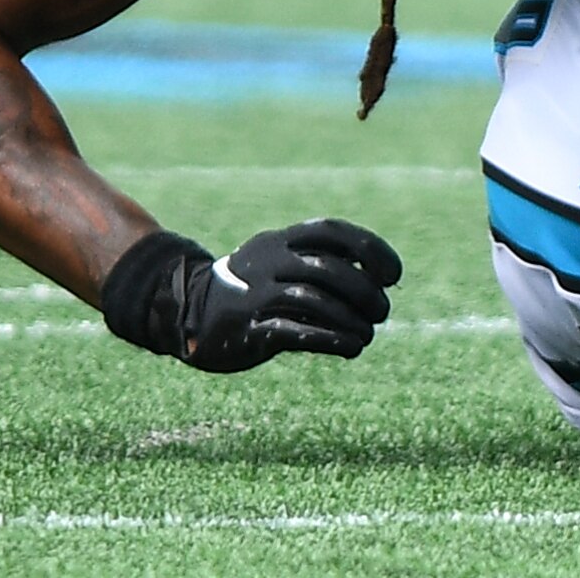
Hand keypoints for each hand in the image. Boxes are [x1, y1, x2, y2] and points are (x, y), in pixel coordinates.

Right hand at [101, 220, 404, 372]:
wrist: (186, 311)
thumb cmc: (252, 290)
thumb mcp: (283, 266)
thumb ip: (323, 267)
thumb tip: (379, 282)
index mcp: (281, 240)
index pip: (333, 232)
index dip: (371, 248)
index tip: (394, 274)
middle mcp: (269, 260)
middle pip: (329, 268)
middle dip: (365, 291)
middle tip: (382, 312)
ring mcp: (255, 294)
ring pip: (313, 300)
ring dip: (351, 320)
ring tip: (368, 335)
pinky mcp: (247, 329)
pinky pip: (293, 332)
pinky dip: (329, 339)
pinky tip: (351, 347)